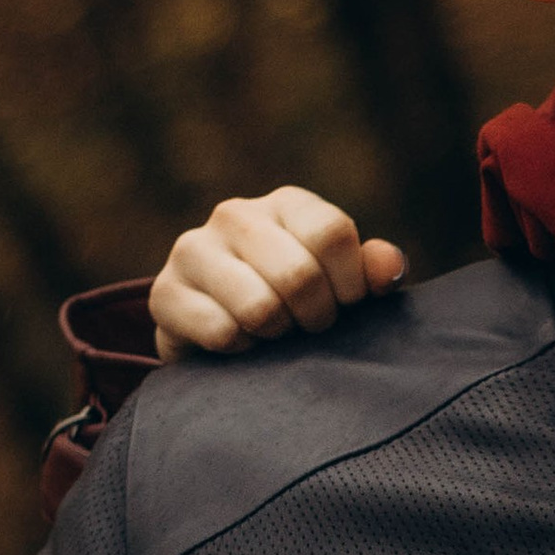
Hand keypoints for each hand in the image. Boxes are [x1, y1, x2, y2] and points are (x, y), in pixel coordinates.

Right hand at [149, 189, 404, 360]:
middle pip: (298, 274)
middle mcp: (235, 215)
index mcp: (285, 204)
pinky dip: (241, 351)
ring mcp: (193, 250)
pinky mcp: (164, 294)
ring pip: (259, 306)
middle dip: (315, 317)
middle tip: (309, 327)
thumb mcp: (342, 285)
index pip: (331, 234)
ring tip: (274, 333)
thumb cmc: (297, 305)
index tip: (346, 305)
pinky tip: (240, 343)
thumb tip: (390, 268)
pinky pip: (222, 332)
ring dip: (277, 335)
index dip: (350, 285)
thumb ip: (371, 272)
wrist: (224, 336)